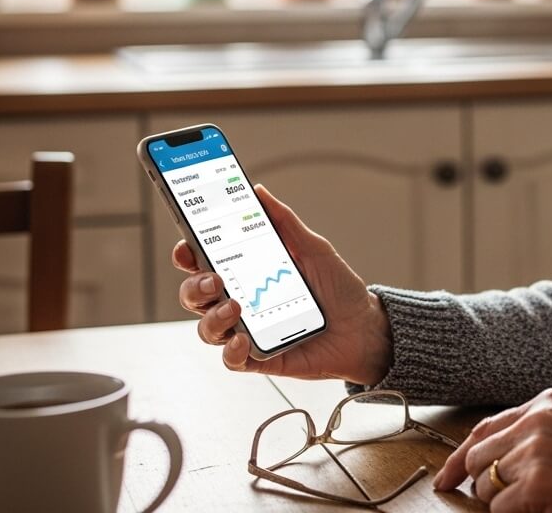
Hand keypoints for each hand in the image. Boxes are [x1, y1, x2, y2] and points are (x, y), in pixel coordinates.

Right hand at [173, 184, 392, 382]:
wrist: (365, 328)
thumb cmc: (338, 288)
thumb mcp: (314, 248)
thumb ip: (285, 222)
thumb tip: (259, 191)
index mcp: (247, 272)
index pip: (204, 262)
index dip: (187, 254)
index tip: (186, 246)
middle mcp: (241, 301)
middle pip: (196, 295)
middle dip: (193, 286)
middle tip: (212, 279)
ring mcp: (247, 330)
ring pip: (207, 328)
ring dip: (212, 317)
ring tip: (235, 307)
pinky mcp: (260, 358)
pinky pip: (231, 359)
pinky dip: (231, 351)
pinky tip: (243, 340)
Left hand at [433, 388, 551, 511]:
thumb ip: (537, 427)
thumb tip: (497, 455)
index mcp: (544, 403)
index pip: (485, 427)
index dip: (459, 456)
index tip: (446, 477)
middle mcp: (535, 422)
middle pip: (478, 457)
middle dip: (484, 482)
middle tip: (505, 495)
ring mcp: (534, 451)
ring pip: (486, 485)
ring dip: (504, 500)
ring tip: (537, 499)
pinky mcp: (538, 482)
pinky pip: (501, 506)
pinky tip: (541, 507)